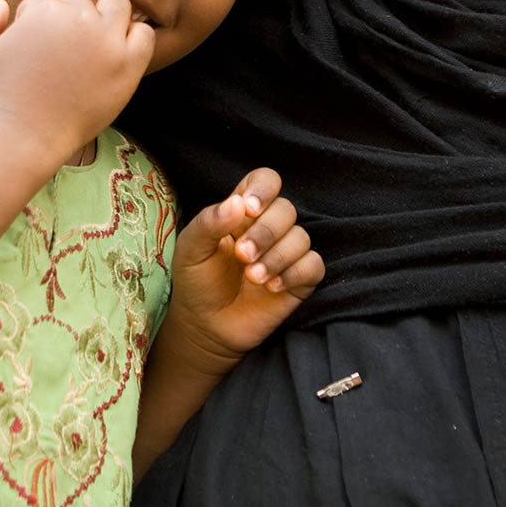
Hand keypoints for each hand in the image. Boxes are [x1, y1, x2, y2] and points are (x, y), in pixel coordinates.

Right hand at [0, 0, 153, 161]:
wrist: (22, 136)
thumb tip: (6, 5)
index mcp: (44, 10)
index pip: (45, 2)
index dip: (34, 25)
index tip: (33, 53)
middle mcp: (78, 19)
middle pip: (80, 1)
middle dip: (68, 19)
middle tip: (61, 53)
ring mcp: (106, 41)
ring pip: (117, 5)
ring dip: (105, 17)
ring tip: (91, 45)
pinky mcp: (128, 65)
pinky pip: (144, 34)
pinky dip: (134, 38)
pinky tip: (116, 56)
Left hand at [160, 168, 325, 370]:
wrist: (205, 325)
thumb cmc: (197, 281)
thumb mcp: (191, 248)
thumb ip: (210, 222)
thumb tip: (238, 203)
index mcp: (243, 211)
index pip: (266, 181)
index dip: (263, 189)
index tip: (249, 209)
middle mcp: (268, 227)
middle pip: (286, 210)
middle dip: (265, 233)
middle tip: (242, 256)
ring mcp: (286, 253)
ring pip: (302, 238)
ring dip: (277, 257)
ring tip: (252, 277)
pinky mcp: (299, 280)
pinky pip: (314, 265)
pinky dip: (295, 273)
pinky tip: (272, 287)